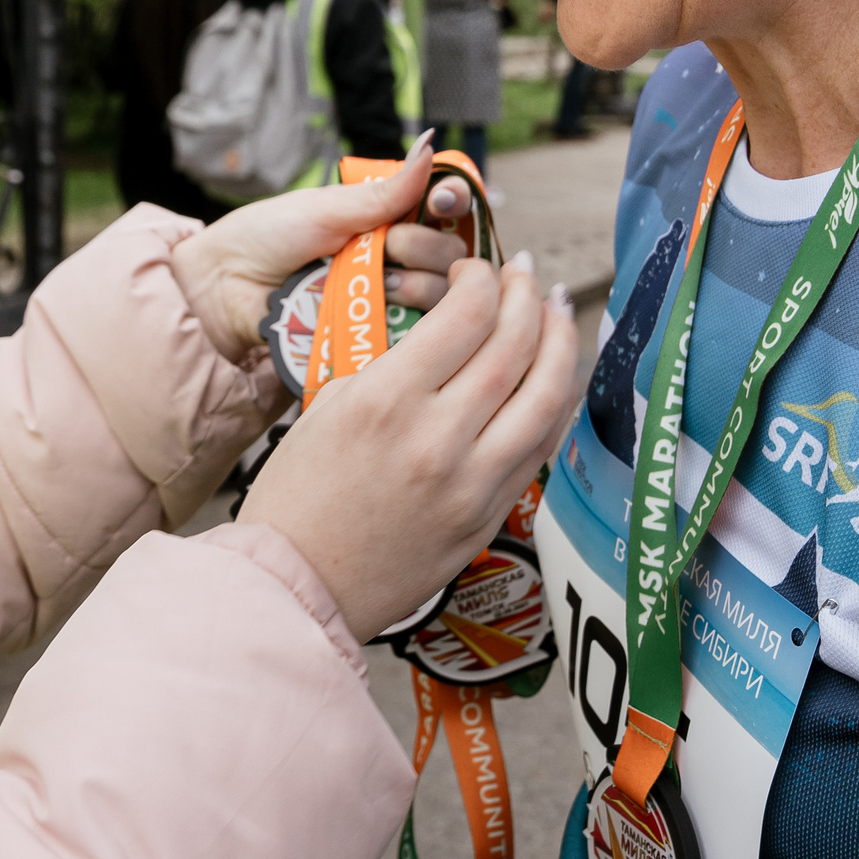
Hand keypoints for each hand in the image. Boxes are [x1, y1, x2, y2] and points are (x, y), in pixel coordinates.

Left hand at [169, 140, 482, 365]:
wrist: (225, 286)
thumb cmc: (267, 237)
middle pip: (452, 258)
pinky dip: (403, 321)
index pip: (446, 213)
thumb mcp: (329, 207)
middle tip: (388, 248)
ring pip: (441, 299)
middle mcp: (396, 263)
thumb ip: (387, 191)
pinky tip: (378, 312)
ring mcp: (388, 305)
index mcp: (387, 222)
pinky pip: (415, 339)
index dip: (452, 204)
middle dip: (425, 247)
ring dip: (414, 285)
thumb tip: (430, 145)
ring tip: (377, 284)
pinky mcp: (375, 342)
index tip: (441, 200)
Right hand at [238, 254, 576, 640]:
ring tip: (560, 313)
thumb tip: (444, 342)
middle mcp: (437, 437)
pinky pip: (540, 449)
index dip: (481, 279)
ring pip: (545, 397)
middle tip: (527, 275)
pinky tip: (557, 378)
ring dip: (561, 345)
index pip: (466, 315)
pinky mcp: (488, 518)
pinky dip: (557, 404)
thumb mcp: (328, 409)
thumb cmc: (297, 498)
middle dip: (528, 297)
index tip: (477, 270)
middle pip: (513, 346)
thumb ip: (390, 370)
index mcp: (386, 399)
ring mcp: (471, 482)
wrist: (298, 587)